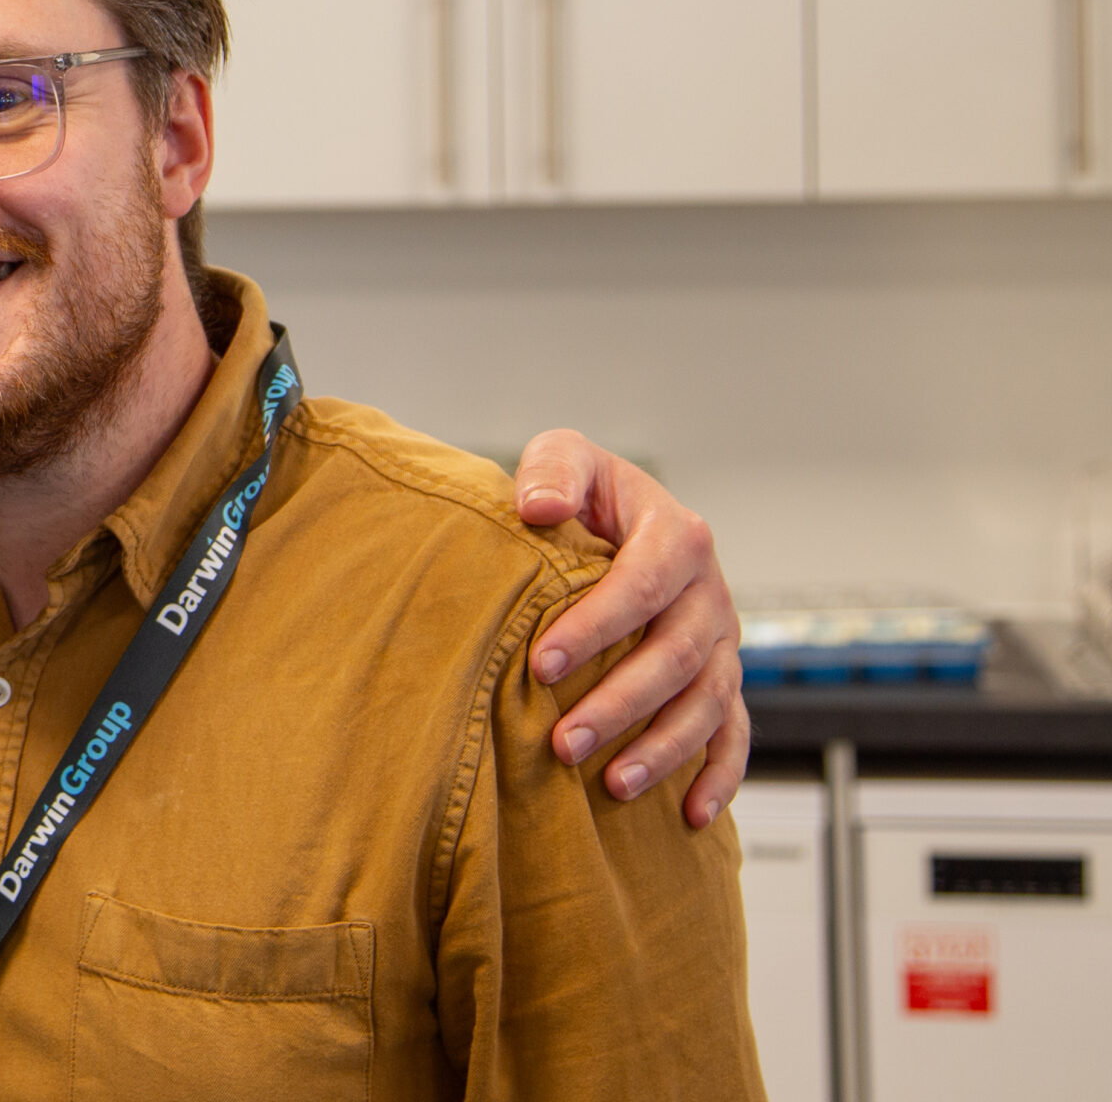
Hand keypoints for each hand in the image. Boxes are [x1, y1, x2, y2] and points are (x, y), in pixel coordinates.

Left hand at [513, 431, 747, 828]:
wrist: (618, 516)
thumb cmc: (585, 491)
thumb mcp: (566, 457)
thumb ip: (552, 470)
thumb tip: (539, 508)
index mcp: (678, 536)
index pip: (640, 587)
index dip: (594, 628)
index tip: (540, 664)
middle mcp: (710, 593)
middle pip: (675, 658)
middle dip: (620, 704)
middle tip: (563, 742)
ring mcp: (722, 641)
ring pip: (707, 705)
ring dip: (662, 750)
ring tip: (610, 785)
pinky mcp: (723, 678)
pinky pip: (734, 734)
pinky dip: (720, 777)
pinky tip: (690, 817)